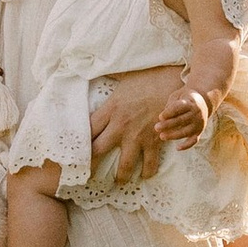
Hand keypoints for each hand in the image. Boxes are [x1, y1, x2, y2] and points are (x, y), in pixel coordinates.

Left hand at [88, 63, 188, 188]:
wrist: (174, 81)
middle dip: (91, 164)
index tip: (74, 150)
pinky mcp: (155, 141)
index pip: (87, 129)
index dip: (79, 141)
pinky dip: (148, 172)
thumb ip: (106, 76)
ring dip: (120, 176)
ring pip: (125, 166)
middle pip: (98, 151)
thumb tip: (90, 65)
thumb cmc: (147, 76)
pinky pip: (150, 164)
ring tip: (119, 181)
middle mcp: (121, 126)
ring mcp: (138, 136)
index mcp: (110, 109)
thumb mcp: (122, 75)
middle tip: (87, 173)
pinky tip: (145, 175)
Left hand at [153, 82, 218, 147]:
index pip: (180, 108)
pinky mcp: (199, 132)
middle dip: (168, 125)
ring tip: (162, 136)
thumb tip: (162, 118)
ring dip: (174, 135)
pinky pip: (194, 140)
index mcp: (191, 103)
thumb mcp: (178, 95)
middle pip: (181, 120)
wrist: (205, 101)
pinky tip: (177, 148)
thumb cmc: (185, 98)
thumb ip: (171, 104)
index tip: (160, 117)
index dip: (170, 112)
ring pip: (186, 131)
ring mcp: (198, 124)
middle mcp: (196, 114)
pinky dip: (187, 145)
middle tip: (156, 128)